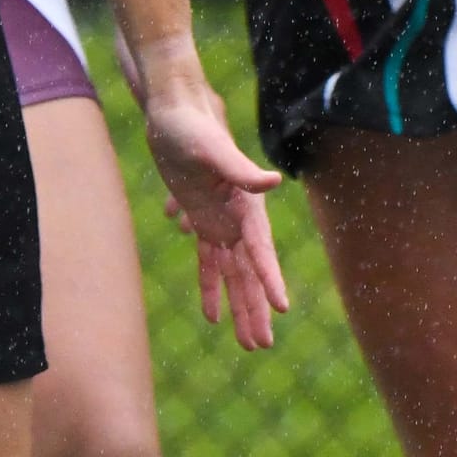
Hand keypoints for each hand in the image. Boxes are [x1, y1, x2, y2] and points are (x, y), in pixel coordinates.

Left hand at [134, 46, 287, 350]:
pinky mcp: (202, 220)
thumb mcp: (212, 148)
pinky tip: (212, 315)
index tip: (283, 308)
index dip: (270, 279)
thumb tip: (274, 181)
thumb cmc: (192, 126)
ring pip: (231, 273)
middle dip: (255, 307)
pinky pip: (208, 261)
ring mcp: (220, 221)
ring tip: (246, 342)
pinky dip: (210, 286)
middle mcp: (238, 217)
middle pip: (248, 270)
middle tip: (261, 345)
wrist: (173, 111)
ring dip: (239, 304)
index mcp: (246, 204)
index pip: (260, 249)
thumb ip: (241, 169)